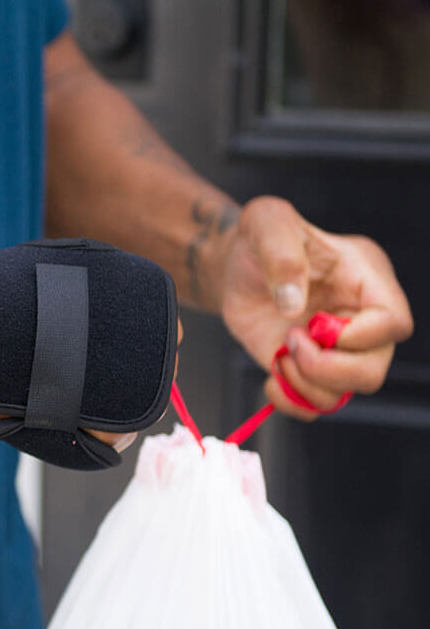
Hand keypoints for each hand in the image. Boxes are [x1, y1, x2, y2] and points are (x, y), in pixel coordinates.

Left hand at [221, 196, 412, 418]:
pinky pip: (317, 404)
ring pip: (347, 392)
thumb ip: (282, 255)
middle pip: (374, 368)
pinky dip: (293, 402)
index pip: (393, 322)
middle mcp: (360, 318)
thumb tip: (293, 305)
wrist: (235, 267)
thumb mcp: (266, 223)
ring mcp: (337, 349)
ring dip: (307, 384)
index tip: (313, 326)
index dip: (358, 336)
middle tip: (289, 341)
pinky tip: (271, 378)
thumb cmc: (259, 239)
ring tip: (279, 354)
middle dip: (327, 367)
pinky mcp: (310, 368)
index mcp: (365, 279)